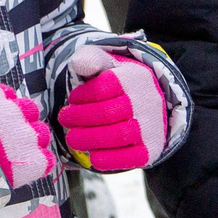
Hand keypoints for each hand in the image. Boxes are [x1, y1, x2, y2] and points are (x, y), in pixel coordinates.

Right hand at [0, 47, 53, 189]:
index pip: (8, 97)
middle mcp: (14, 112)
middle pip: (29, 113)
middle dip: (19, 124)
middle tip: (0, 141)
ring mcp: (26, 137)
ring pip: (40, 135)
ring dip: (30, 144)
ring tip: (8, 157)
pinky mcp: (33, 162)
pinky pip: (45, 160)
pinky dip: (35, 165)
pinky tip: (18, 170)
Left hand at [58, 48, 172, 172]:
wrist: (148, 105)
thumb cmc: (118, 84)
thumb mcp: (106, 65)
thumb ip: (90, 59)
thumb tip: (80, 64)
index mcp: (135, 78)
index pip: (105, 86)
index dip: (82, 95)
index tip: (73, 99)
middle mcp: (147, 102)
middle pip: (108, 113)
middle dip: (79, 118)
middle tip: (65, 120)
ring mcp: (152, 127)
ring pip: (118, 135)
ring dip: (88, 139)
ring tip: (73, 138)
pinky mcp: (151, 149)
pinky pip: (130, 158)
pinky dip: (108, 159)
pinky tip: (93, 154)